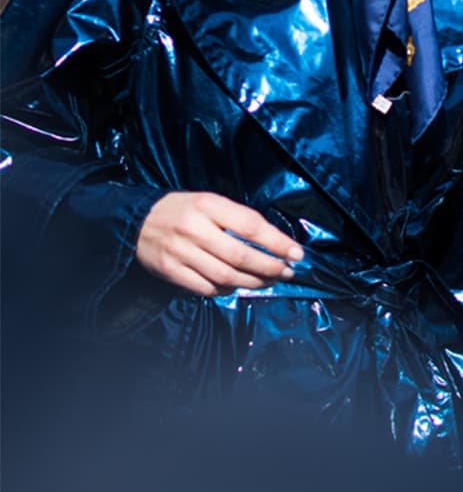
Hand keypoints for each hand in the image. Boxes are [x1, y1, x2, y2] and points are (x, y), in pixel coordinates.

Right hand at [136, 191, 303, 296]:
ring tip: (270, 281)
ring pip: (226, 275)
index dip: (276, 241)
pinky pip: (207, 287)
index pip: (250, 225)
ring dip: (254, 282)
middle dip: (270, 266)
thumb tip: (272, 241)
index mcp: (207, 204)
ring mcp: (181, 252)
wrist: (137, 221)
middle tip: (288, 271)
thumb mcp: (208, 202)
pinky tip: (239, 286)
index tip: (296, 252)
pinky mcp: (171, 271)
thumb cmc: (183, 210)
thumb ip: (235, 218)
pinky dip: (227, 289)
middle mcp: (195, 228)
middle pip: (240, 255)